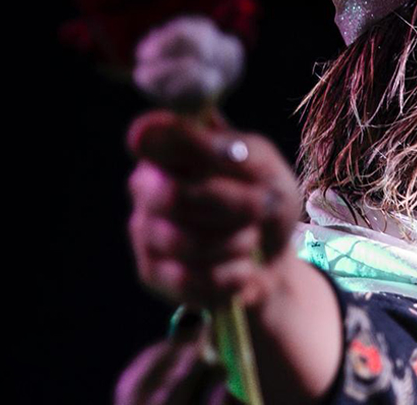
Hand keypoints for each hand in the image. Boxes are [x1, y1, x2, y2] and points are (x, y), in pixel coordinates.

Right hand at [126, 109, 302, 308]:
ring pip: (188, 244)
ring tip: (250, 238)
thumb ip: (238, 151)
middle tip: (259, 207)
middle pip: (174, 197)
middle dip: (233, 207)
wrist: (272, 257)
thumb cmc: (265, 200)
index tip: (236, 159)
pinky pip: (194, 279)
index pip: (151, 137)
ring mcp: (143, 229)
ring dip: (239, 243)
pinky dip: (233, 274)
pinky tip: (241, 266)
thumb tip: (220, 147)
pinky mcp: (151, 273)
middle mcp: (145, 183)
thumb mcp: (266, 167)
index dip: (194, 150)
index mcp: (167, 143)